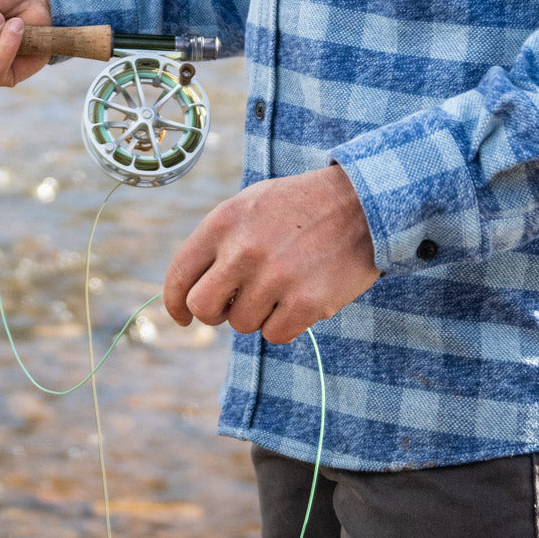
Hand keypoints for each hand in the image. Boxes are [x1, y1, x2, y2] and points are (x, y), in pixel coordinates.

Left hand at [164, 164, 379, 344]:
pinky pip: (274, 335)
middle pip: (203, 308)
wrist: (363, 202)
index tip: (183, 316)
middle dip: (216, 312)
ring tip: (284, 282)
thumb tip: (191, 294)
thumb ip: (219, 242)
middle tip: (236, 301)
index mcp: (224, 222)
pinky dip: (286, 323)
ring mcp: (275, 278)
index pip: (179, 276)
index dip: (176, 303)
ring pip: (242, 324)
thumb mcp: (251, 204)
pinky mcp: (306, 302)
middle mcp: (244, 250)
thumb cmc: (301, 206)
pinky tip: (302, 295)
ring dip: (259, 312)